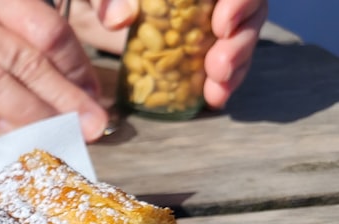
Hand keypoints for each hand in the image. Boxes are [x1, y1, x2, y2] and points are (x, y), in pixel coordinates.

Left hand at [72, 0, 268, 107]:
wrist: (90, 11)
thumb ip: (107, 0)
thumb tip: (120, 20)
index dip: (240, 1)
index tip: (222, 26)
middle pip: (248, 8)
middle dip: (240, 40)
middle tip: (219, 68)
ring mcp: (205, 20)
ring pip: (240, 34)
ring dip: (236, 64)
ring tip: (216, 91)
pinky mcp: (197, 47)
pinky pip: (224, 59)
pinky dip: (223, 80)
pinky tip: (214, 98)